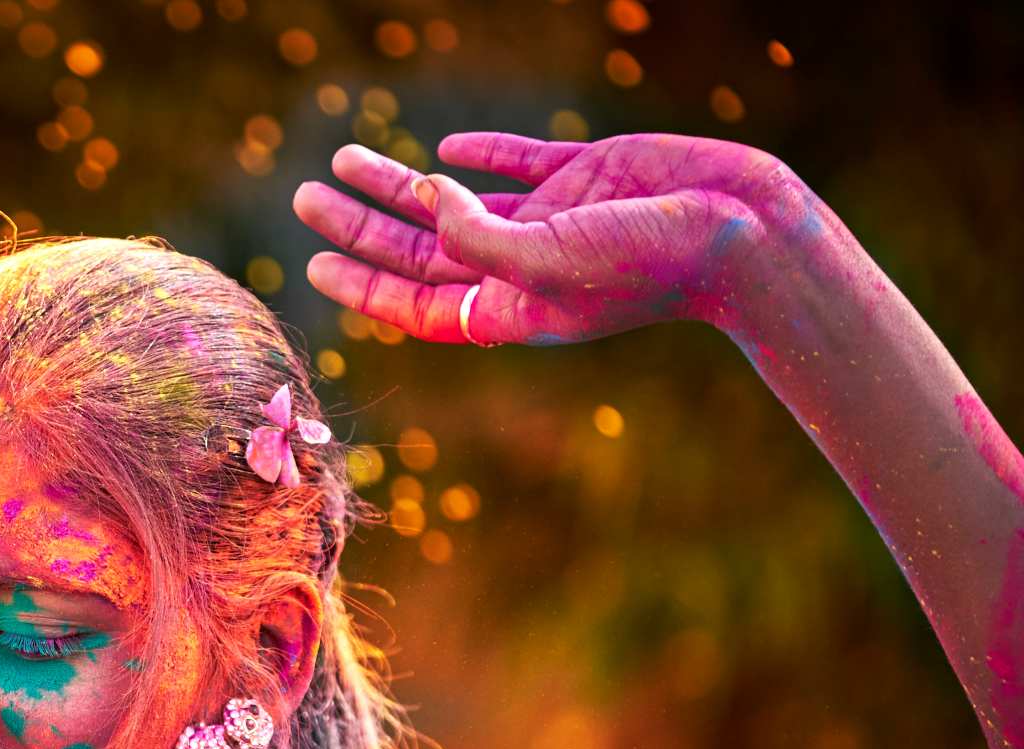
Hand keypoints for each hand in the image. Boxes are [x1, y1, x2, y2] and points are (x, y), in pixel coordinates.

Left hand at [292, 130, 814, 344]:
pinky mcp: (586, 176)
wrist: (740, 229)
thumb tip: (428, 198)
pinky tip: (446, 146)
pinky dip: (482, 154)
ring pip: (454, 200)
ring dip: (399, 182)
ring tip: (344, 158)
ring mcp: (552, 220)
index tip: (312, 263)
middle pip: (418, 247)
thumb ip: (477, 236)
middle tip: (304, 196)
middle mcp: (521, 266)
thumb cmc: (644, 262)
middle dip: (359, 222)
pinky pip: (520, 164)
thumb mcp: (545, 259)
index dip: (361, 284)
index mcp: (508, 307)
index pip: (415, 301)